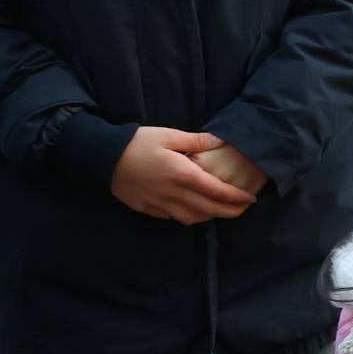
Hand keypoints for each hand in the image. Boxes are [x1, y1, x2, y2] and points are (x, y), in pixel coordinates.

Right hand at [110, 127, 254, 223]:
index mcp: (183, 175)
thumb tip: (221, 141)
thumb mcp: (169, 135)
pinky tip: (194, 210)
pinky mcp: (148, 209)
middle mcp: (174, 194)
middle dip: (231, 211)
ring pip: (193, 218)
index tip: (251, 198)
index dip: (237, 197)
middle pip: (209, 210)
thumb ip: (197, 141)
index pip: (218, 191)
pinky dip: (190, 216)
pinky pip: (174, 218)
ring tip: (222, 210)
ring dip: (211, 216)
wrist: (102, 158)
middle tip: (243, 209)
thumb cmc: (137, 143)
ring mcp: (160, 204)